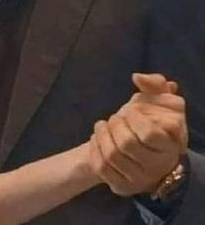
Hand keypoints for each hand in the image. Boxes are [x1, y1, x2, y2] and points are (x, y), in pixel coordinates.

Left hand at [89, 73, 186, 196]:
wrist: (134, 146)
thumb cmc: (146, 118)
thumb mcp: (155, 98)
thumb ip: (154, 84)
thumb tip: (138, 77)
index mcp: (171, 145)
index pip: (150, 133)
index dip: (135, 118)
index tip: (130, 110)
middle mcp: (158, 166)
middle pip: (127, 143)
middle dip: (115, 124)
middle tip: (114, 117)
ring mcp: (140, 180)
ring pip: (112, 155)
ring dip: (101, 134)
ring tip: (102, 125)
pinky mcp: (122, 186)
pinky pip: (101, 167)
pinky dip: (94, 148)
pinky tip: (97, 139)